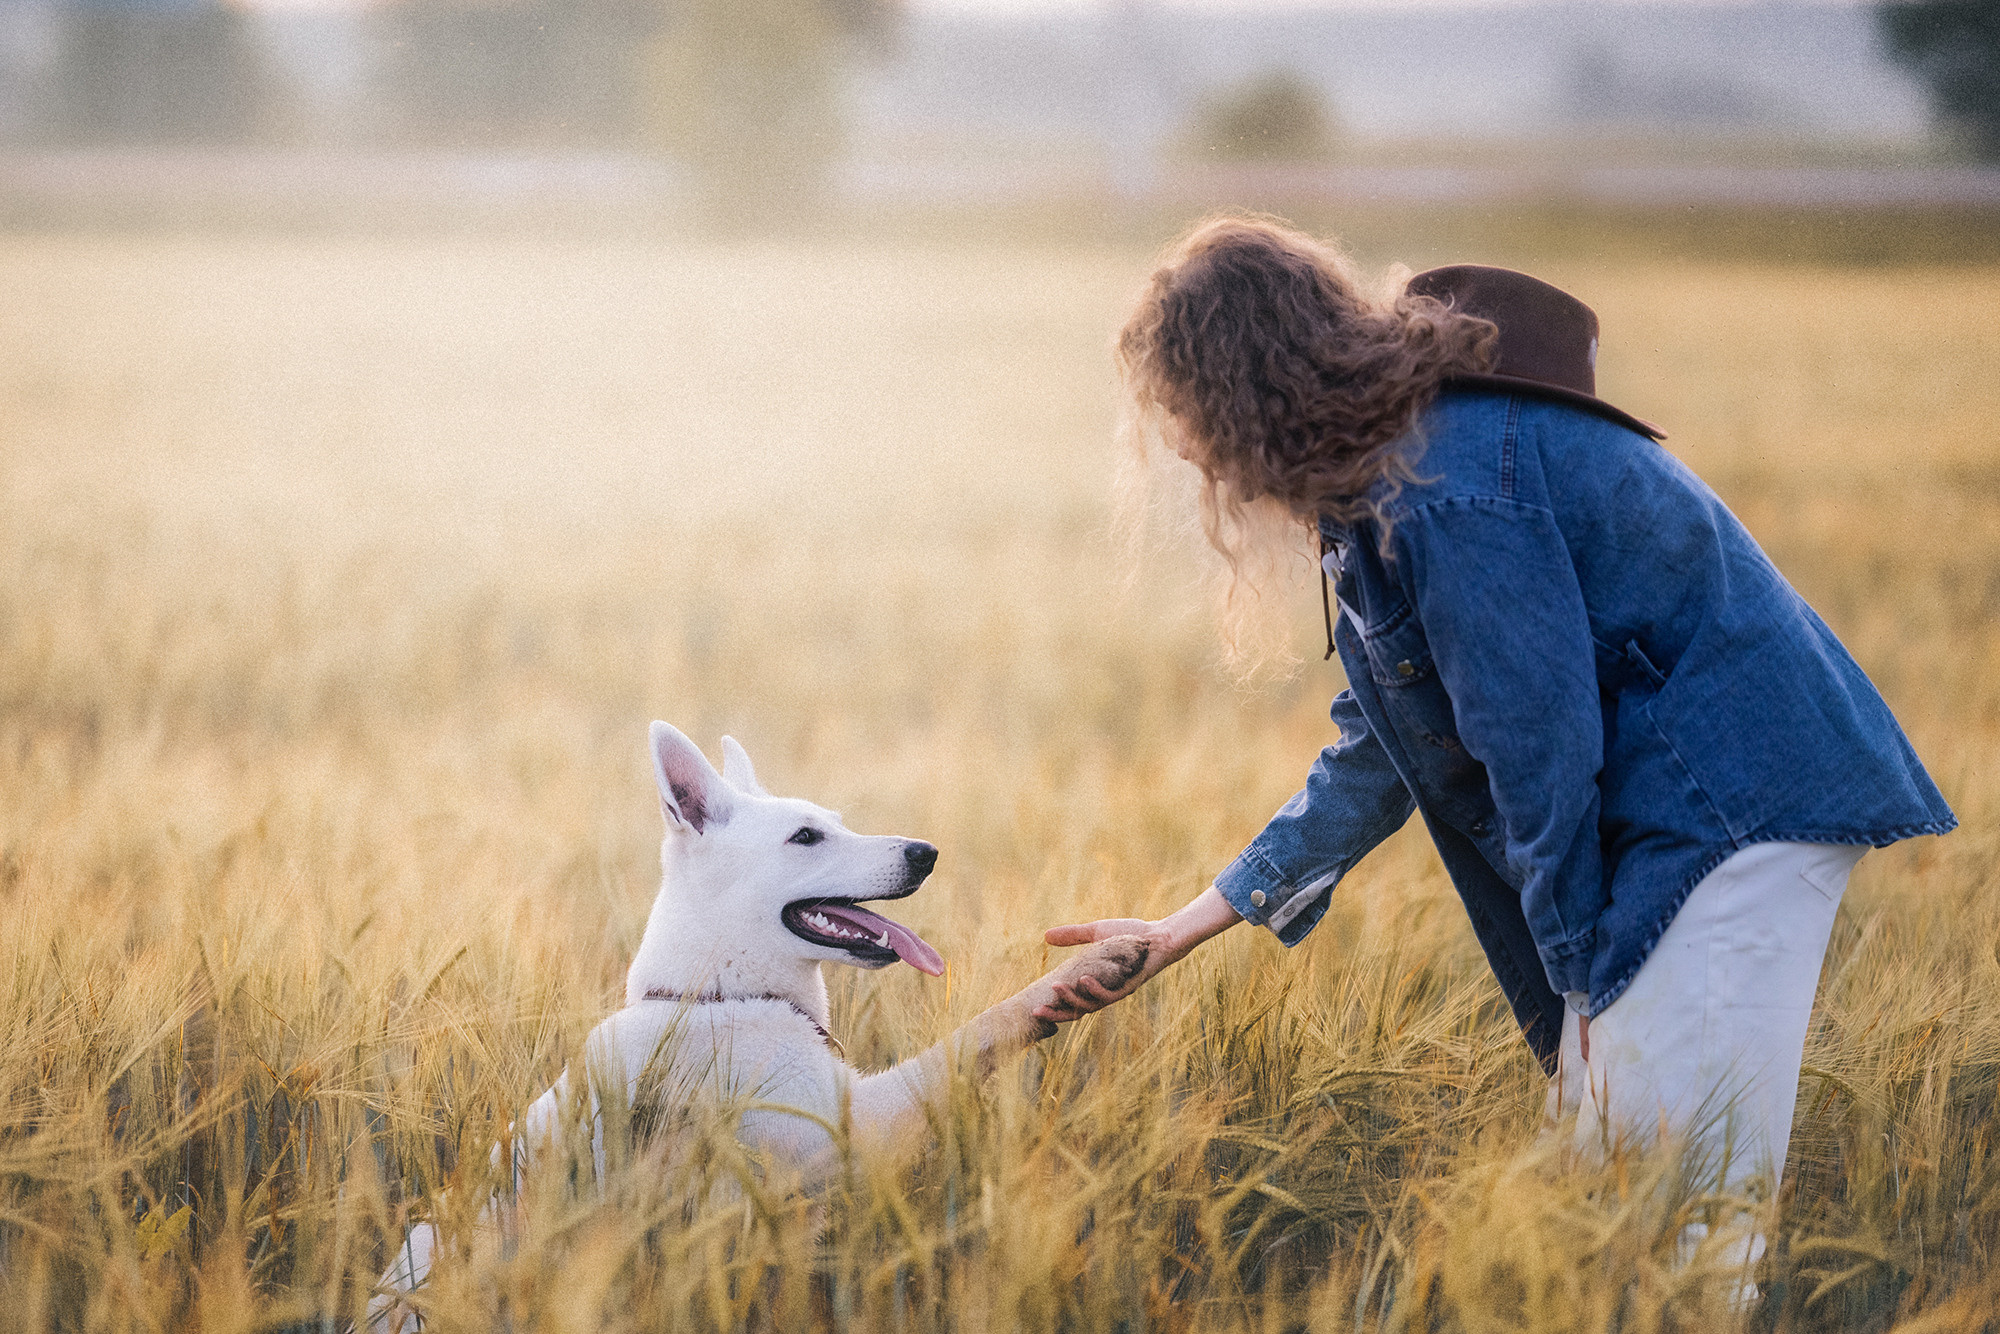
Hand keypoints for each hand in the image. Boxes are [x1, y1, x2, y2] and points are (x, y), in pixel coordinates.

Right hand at [1034, 919, 1178, 1021]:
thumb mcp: (1096, 933)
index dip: (1053, 1009)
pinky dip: (1095, 989)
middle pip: (1077, 1011)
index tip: (1034, 1008)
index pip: (1070, 1003)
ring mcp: (1117, 993)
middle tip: (1037, 1011)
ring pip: (1091, 1005)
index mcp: (1094, 985)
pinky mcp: (1129, 988)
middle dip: (1056, 1014)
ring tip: (1056, 988)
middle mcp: (1104, 994)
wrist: (1158, 935)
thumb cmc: (1130, 936)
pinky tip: (1084, 980)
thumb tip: (1046, 936)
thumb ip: (1073, 936)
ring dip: (1072, 998)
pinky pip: (1110, 995)